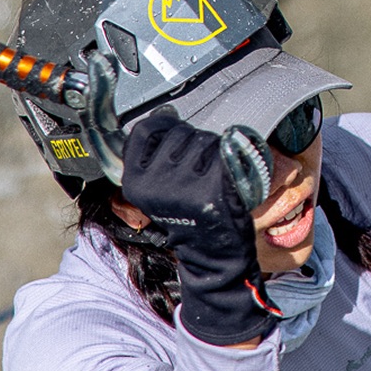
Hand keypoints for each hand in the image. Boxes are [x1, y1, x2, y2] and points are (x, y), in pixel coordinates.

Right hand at [119, 112, 276, 345]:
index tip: (175, 146)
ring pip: (205, 140)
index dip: (165, 130)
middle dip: (193, 144)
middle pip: (180, 132)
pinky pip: (227, 153)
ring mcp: (186, 185)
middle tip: (199, 173)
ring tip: (213, 179)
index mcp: (135, 182)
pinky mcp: (215, 187)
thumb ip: (152, 157)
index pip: (146, 130)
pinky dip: (234, 161)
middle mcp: (157, 182)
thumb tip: (166, 114)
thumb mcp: (155, 191)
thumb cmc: (186, 217)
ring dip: (215, 151)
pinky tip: (229, 181)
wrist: (212, 256)